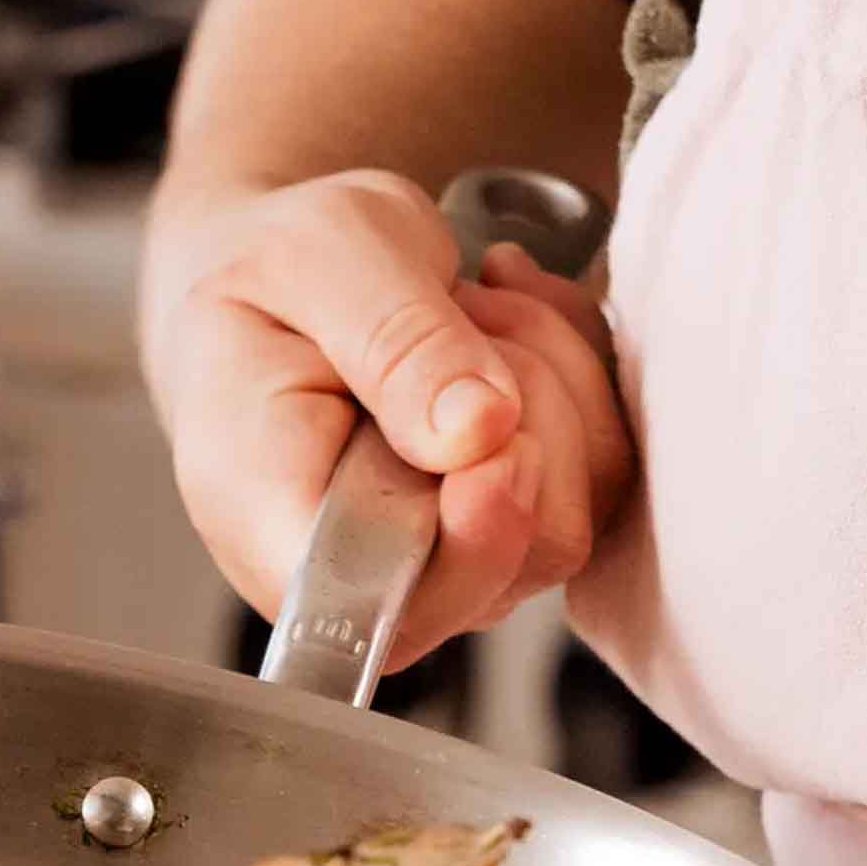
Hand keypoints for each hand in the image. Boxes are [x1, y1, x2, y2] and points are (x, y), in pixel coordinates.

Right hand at [140, 169, 633, 668]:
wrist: (276, 275)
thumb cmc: (268, 272)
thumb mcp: (316, 259)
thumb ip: (398, 345)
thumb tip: (479, 433)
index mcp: (272, 526)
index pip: (392, 606)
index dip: (473, 545)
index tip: (498, 442)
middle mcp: (360, 571)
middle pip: (520, 555)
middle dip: (529, 409)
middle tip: (458, 311)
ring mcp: (440, 560)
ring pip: (574, 507)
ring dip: (551, 377)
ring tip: (464, 310)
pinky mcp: (501, 531)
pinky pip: (598, 470)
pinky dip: (574, 374)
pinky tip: (499, 324)